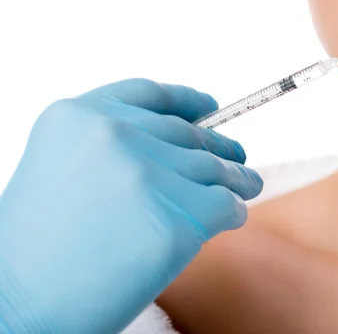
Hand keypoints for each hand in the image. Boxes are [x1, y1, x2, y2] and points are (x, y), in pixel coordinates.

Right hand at [0, 78, 262, 332]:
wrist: (22, 309)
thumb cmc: (39, 250)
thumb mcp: (63, 171)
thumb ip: (114, 149)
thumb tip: (182, 149)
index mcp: (79, 116)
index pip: (149, 95)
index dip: (186, 100)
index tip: (210, 106)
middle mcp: (115, 133)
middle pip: (188, 134)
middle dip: (217, 147)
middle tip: (237, 156)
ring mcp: (149, 173)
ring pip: (214, 168)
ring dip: (236, 178)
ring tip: (248, 183)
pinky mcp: (179, 215)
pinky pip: (226, 204)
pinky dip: (233, 211)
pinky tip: (232, 217)